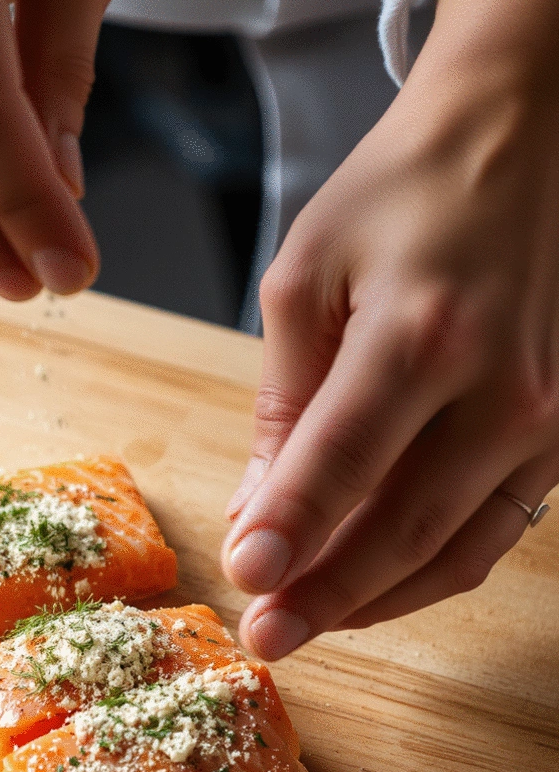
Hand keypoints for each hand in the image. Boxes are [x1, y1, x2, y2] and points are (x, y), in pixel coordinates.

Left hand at [222, 0, 558, 660]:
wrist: (528, 132)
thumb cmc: (402, 194)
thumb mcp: (308, 277)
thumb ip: (283, 403)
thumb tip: (257, 514)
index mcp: (421, 335)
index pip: (341, 464)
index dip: (289, 533)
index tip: (244, 582)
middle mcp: (500, 387)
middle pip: (403, 529)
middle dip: (325, 596)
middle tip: (266, 639)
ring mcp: (548, 418)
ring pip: (455, 551)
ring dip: (375, 600)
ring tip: (305, 622)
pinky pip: (494, 532)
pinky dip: (427, 571)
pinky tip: (369, 585)